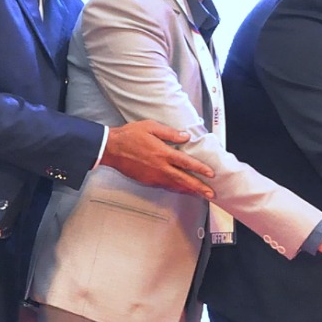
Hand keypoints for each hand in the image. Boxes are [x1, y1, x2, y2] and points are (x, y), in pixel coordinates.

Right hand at [99, 120, 213, 198]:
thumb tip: (185, 136)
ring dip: (188, 190)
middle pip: (183, 179)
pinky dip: (175, 188)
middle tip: (211, 194)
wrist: (111, 148)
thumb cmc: (129, 135)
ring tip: (200, 195)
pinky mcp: (147, 180)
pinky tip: (182, 189)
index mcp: (162, 153)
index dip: (200, 168)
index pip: (186, 162)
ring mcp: (153, 176)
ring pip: (175, 185)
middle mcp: (160, 167)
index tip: (211, 174)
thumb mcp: (150, 127)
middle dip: (199, 187)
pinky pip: (165, 185)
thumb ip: (169, 133)